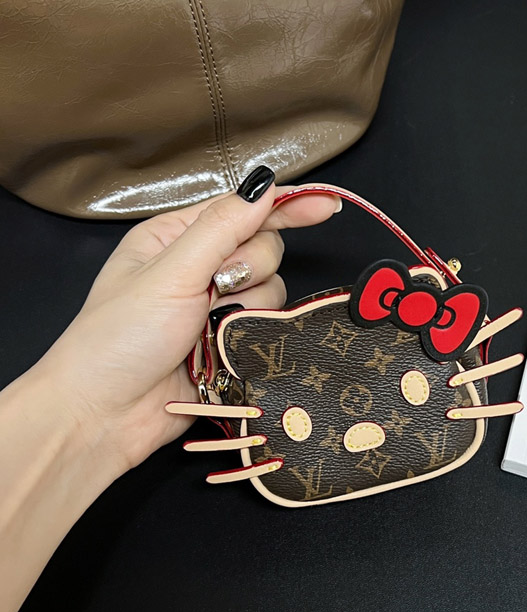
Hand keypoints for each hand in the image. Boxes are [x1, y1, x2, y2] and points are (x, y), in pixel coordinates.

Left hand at [35, 180, 339, 475]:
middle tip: (216, 289)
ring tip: (210, 328)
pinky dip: (253, 336)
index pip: (243, 210)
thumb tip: (263, 187)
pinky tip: (223, 349)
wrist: (106, 414)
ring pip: (272, 291)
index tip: (326, 206)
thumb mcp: (170, 272)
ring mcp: (217, 309)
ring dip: (247, 308)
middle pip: (264, 250)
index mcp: (176, 238)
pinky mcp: (230, 344)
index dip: (286, 206)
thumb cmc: (118, 339)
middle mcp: (200, 269)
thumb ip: (221, 228)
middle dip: (250, 269)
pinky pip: (267, 327)